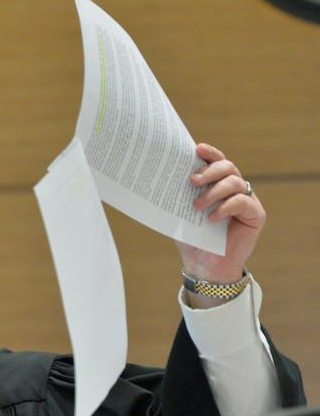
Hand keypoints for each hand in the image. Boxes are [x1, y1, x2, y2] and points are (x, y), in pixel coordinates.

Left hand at [176, 143, 265, 286]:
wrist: (205, 267)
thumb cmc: (192, 238)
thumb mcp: (180, 214)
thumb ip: (178, 196)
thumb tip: (161, 176)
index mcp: (216, 184)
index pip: (216, 161)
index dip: (209, 153)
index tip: (197, 149)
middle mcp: (234, 188)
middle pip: (228, 167)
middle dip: (210, 170)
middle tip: (193, 180)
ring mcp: (246, 200)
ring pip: (234, 182)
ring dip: (214, 192)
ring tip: (197, 206)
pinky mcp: (255, 215)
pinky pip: (243, 201)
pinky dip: (225, 207)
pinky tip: (211, 219)